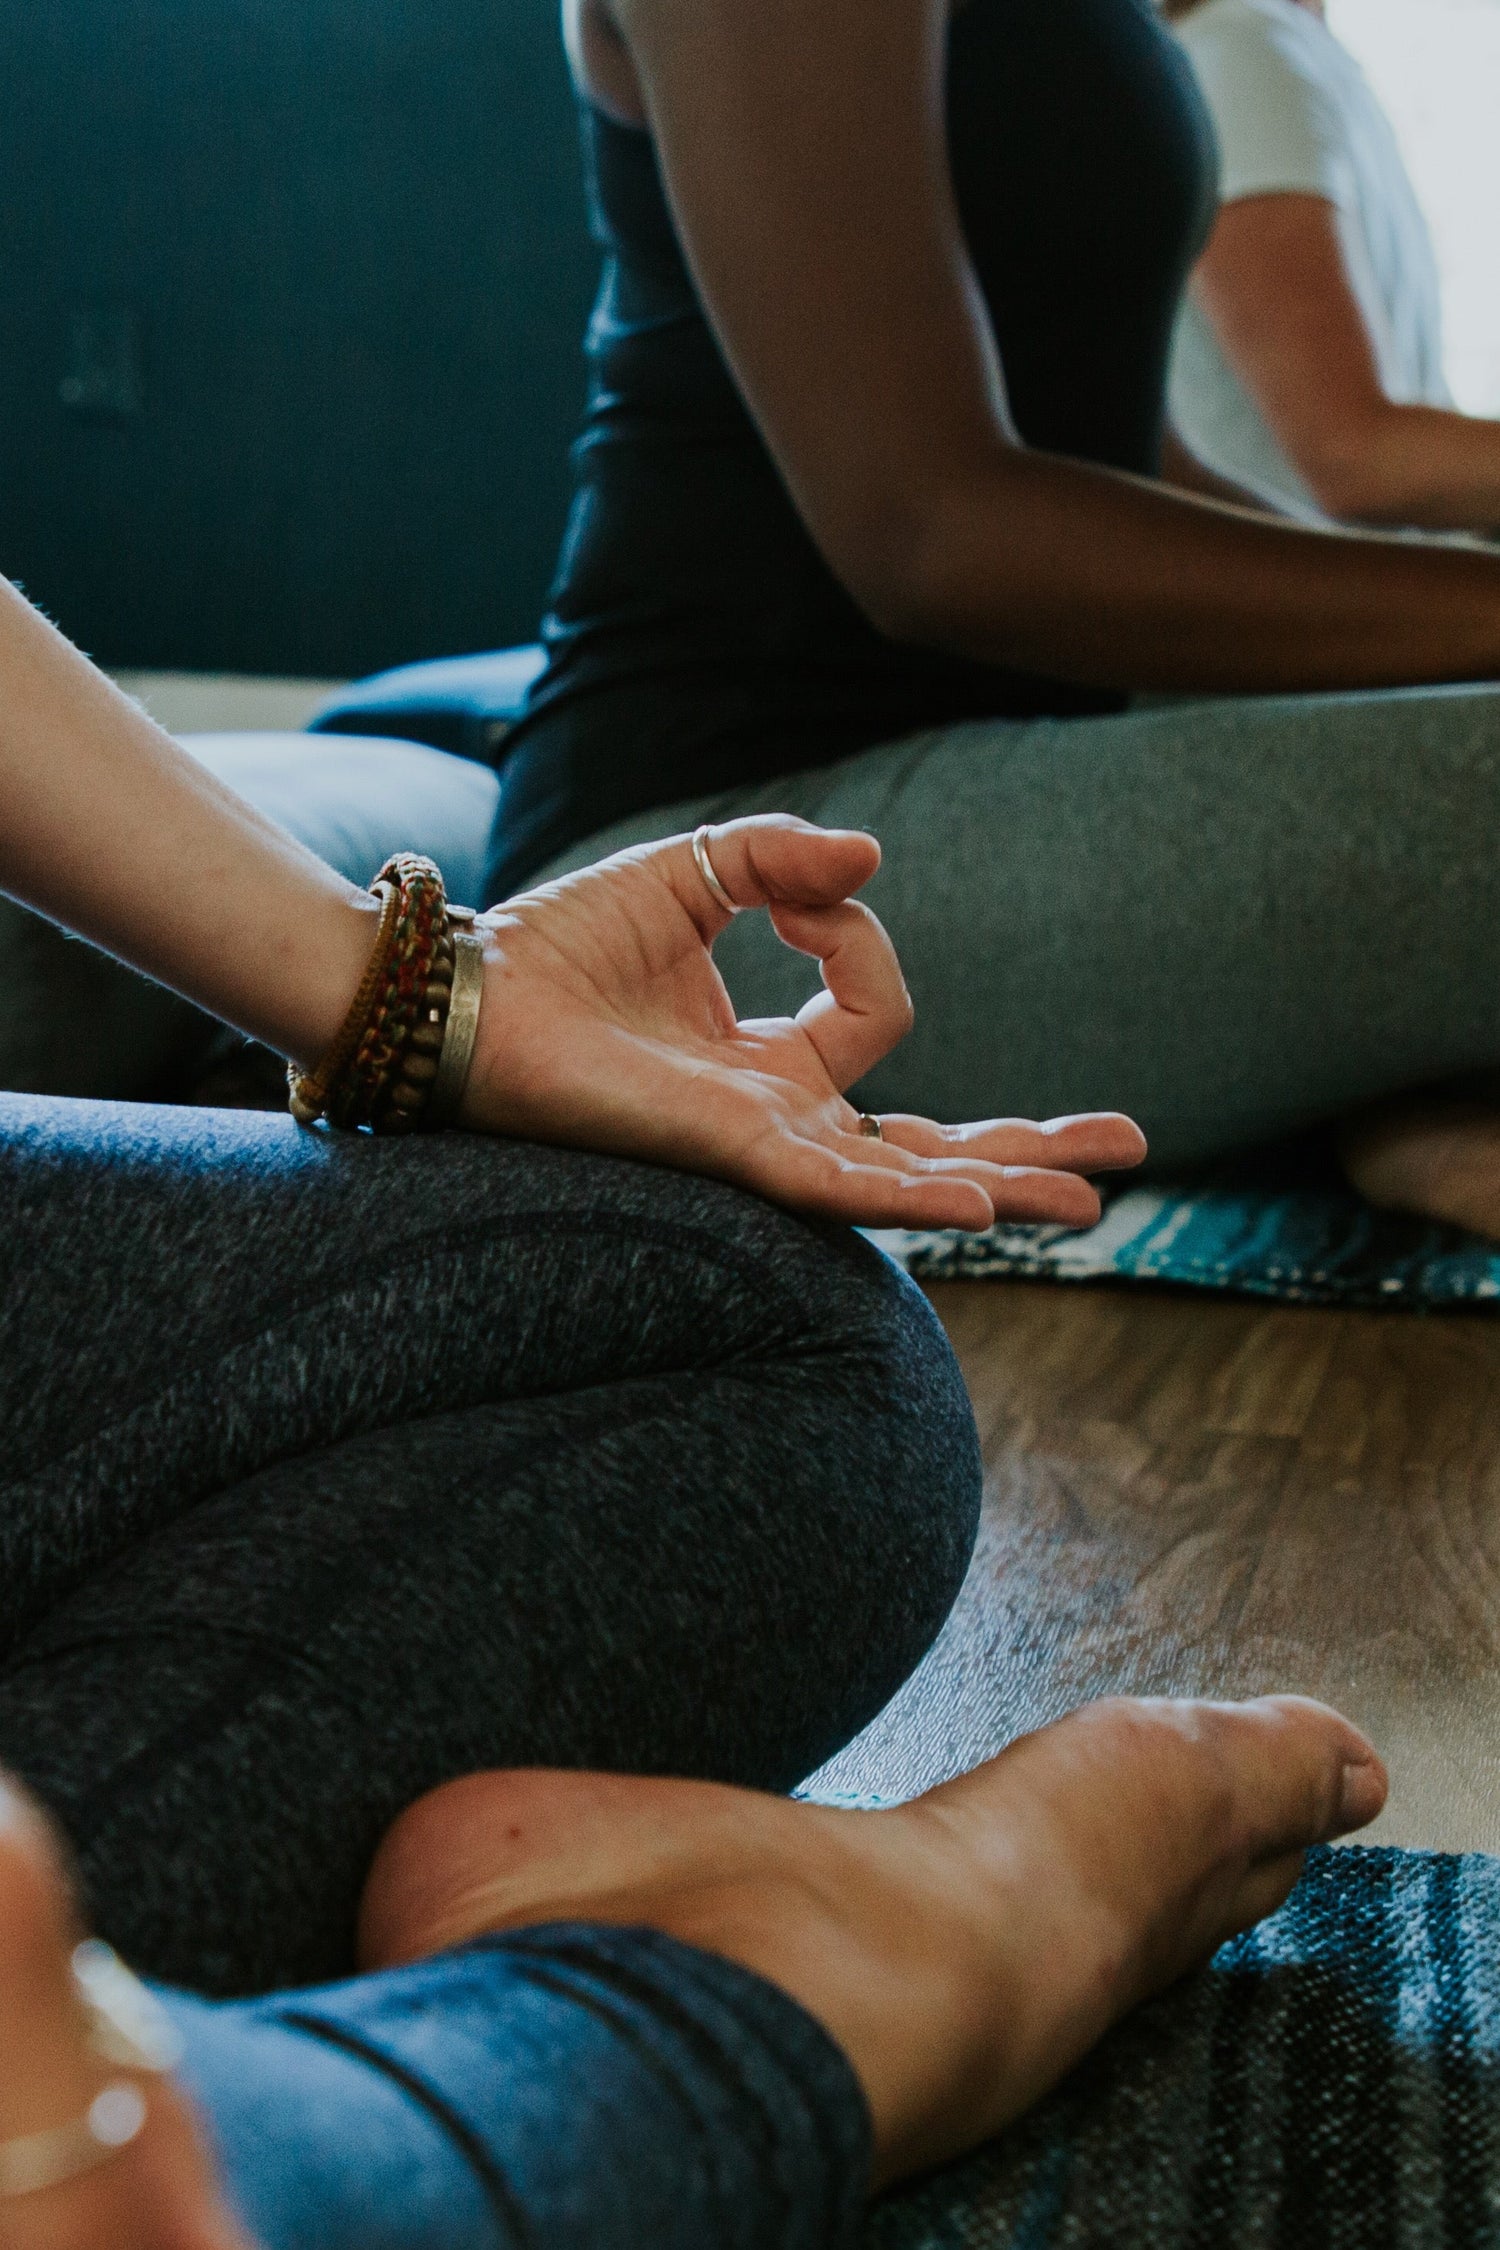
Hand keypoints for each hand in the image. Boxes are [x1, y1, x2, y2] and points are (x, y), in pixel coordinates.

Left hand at [461, 815, 1144, 1228]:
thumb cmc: (561, 945)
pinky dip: (910, 1194)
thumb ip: (780, 861)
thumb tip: (872, 859)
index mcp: (769, 1058)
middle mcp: (777, 1115)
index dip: (856, 937)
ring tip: (1091, 1201)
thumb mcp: (693, 873)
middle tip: (1126, 1146)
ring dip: (1003, 1186)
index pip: (877, 1010)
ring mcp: (761, 1144)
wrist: (470, 991)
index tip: (795, 898)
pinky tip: (979, 1206)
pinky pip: (837, 1185)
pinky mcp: (729, 1154)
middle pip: (931, 1144)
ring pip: (905, 1181)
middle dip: (1029, 1145)